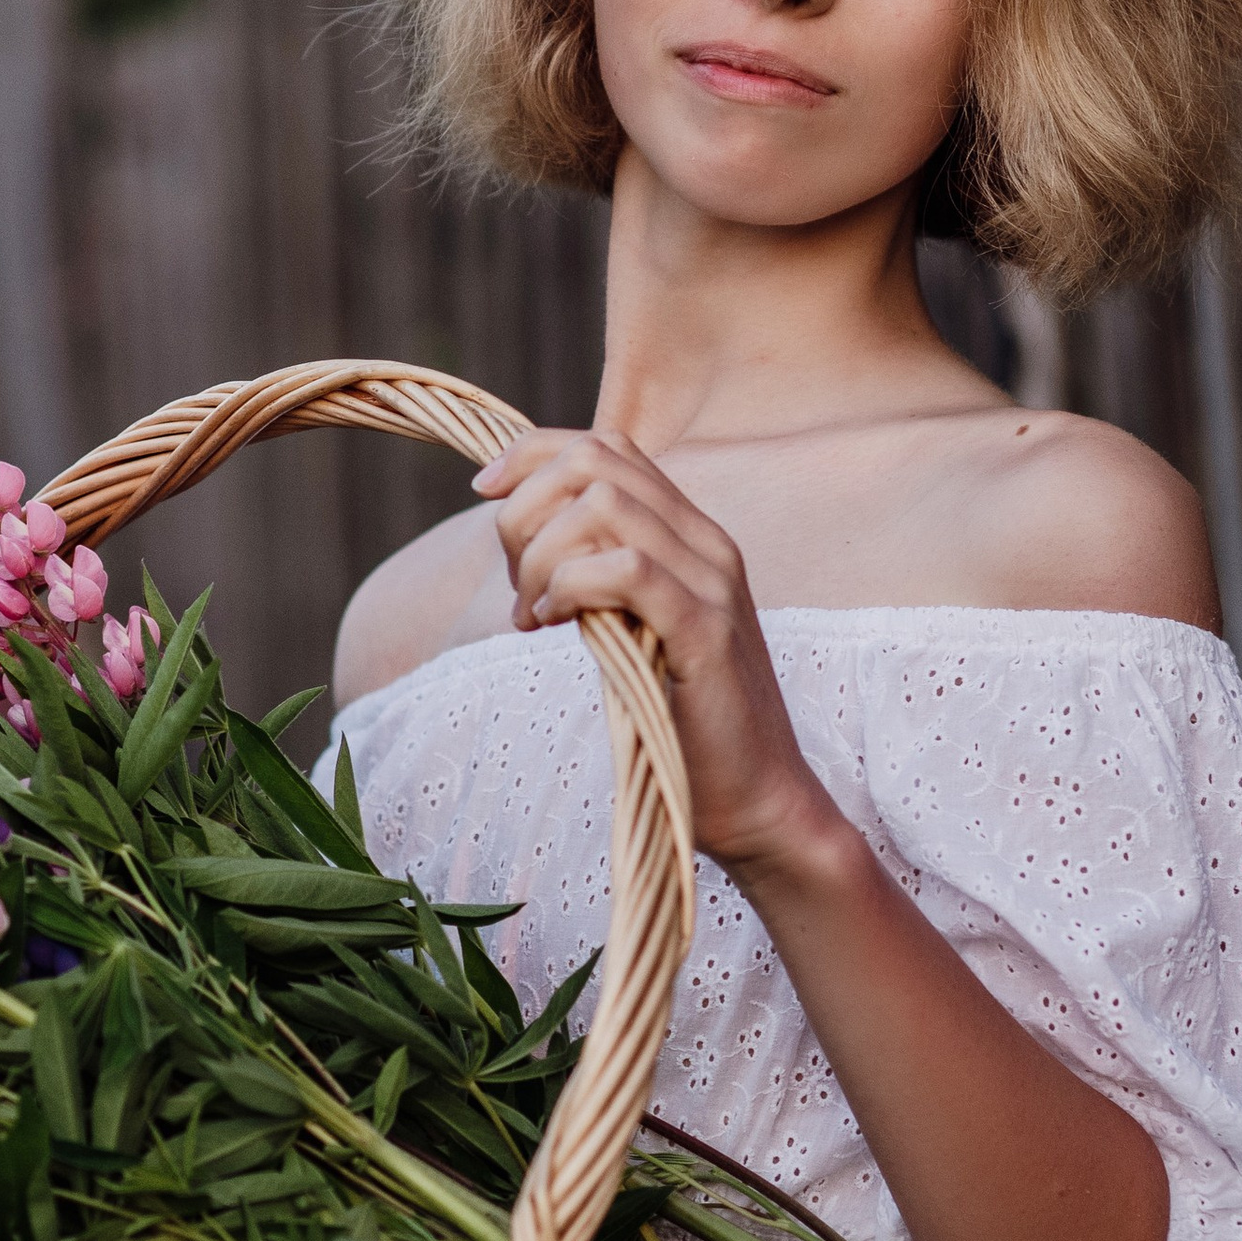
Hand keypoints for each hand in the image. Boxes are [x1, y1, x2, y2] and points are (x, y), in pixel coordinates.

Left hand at [470, 431, 837, 875]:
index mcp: (691, 532)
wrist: (756, 796)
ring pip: (602, 506)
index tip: (485, 493)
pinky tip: (554, 625)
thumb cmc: (684, 717)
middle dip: (526, 511)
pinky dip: (571, 586)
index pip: (605, 444)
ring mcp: (712, 582)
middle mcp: (707, 541)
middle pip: (593, 462)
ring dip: (542, 555)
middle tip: (518, 586)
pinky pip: (627, 570)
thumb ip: (599, 578)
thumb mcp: (634, 629)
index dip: (532, 455)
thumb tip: (524, 542)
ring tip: (535, 614)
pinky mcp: (706, 631)